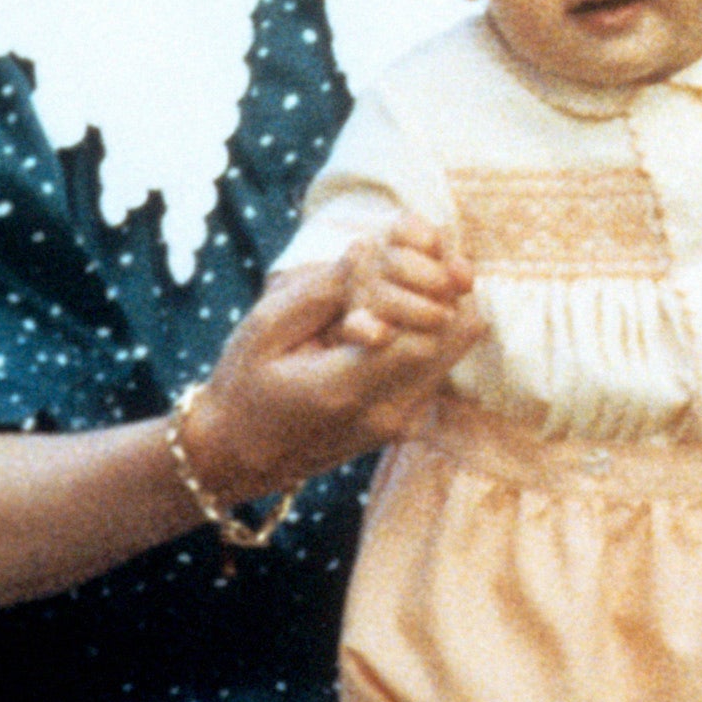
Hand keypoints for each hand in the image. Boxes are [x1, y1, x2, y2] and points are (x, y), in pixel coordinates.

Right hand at [181, 217, 474, 503]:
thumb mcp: (263, 329)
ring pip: (459, 342)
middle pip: (458, 332)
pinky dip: (430, 320)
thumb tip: (370, 248)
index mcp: (345, 389)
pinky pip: (441, 357)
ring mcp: (404, 419)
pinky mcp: (409, 417)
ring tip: (405, 265)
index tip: (396, 246)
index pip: (421, 329)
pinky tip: (397, 298)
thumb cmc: (244, 386)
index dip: (422, 278)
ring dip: (442, 296)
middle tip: (414, 245)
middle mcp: (387, 411)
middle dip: (443, 279)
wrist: (242, 456)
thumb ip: (320, 292)